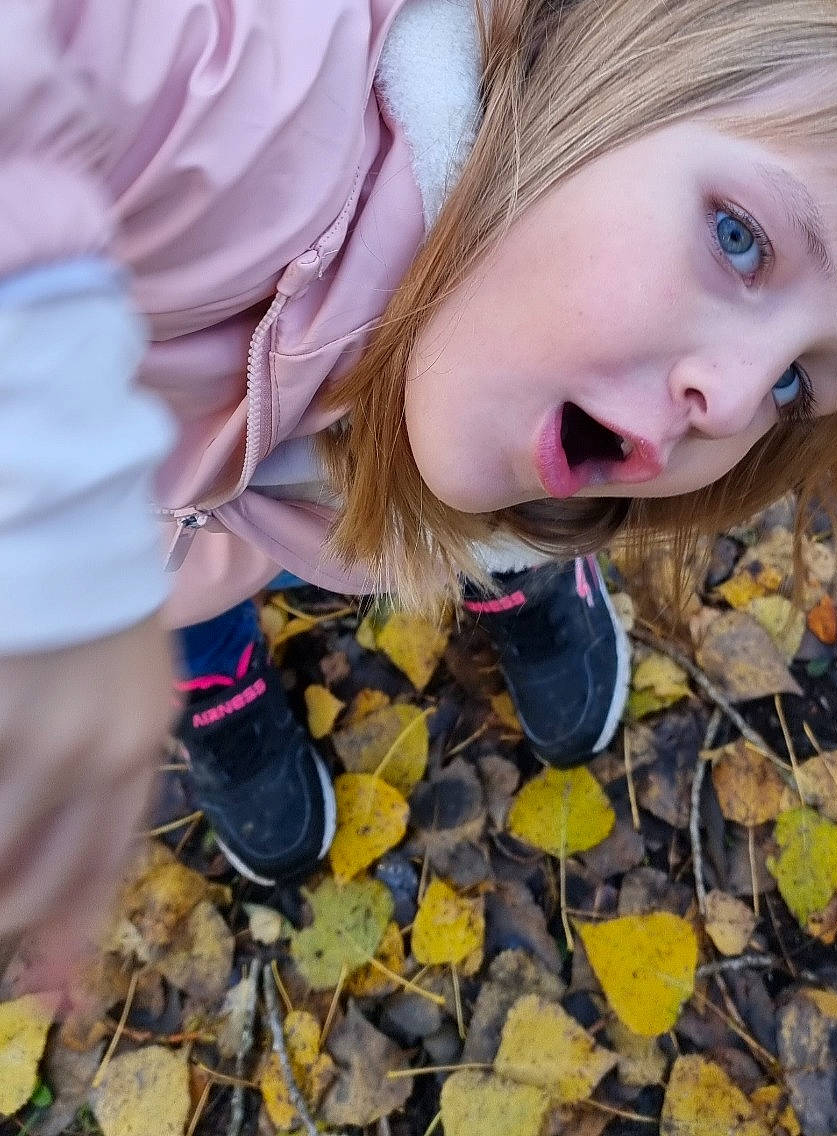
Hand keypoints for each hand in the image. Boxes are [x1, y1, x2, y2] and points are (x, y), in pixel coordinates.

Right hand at [0, 611, 173, 994]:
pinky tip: (2, 788)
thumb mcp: (136, 688)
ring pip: (3, 846)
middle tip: (5, 922)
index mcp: (140, 746)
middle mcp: (94, 751)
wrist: (76, 525)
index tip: (57, 993)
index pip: (104, 864)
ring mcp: (35, 732)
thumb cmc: (104, 601)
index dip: (75, 931)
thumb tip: (71, 887)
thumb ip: (113, 767)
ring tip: (5, 897)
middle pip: (41, 877)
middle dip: (10, 915)